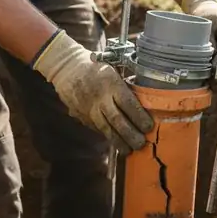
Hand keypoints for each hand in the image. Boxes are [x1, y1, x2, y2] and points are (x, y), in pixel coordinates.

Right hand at [32, 30, 153, 154]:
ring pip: (106, 128)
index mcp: (111, 84)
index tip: (149, 127)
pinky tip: (117, 143)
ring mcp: (89, 109)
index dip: (139, 117)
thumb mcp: (113, 69)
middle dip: (130, 135)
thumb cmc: (95, 67)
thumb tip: (143, 102)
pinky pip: (97, 128)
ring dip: (119, 141)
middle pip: (117, 120)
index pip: (128, 103)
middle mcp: (100, 98)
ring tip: (129, 150)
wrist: (67, 68)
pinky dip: (108, 137)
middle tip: (141, 144)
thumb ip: (125, 85)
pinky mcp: (82, 116)